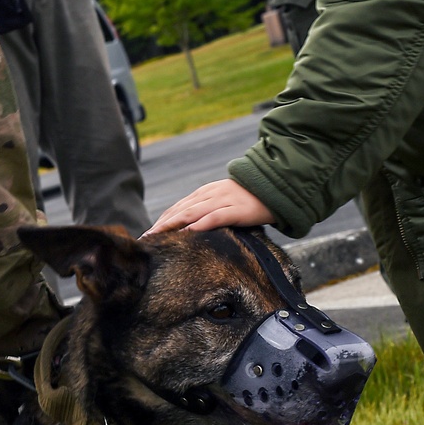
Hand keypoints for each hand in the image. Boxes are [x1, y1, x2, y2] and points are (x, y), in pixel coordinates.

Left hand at [147, 178, 272, 233]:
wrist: (277, 186)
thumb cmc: (252, 198)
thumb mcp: (227, 200)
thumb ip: (211, 210)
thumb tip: (197, 226)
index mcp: (207, 192)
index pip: (179, 206)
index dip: (163, 219)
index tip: (149, 233)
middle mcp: (211, 194)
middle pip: (181, 210)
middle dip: (162, 224)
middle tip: (146, 238)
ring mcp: (223, 201)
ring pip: (192, 212)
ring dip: (173, 224)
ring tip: (158, 235)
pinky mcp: (236, 209)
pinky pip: (215, 217)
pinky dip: (200, 224)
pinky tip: (188, 232)